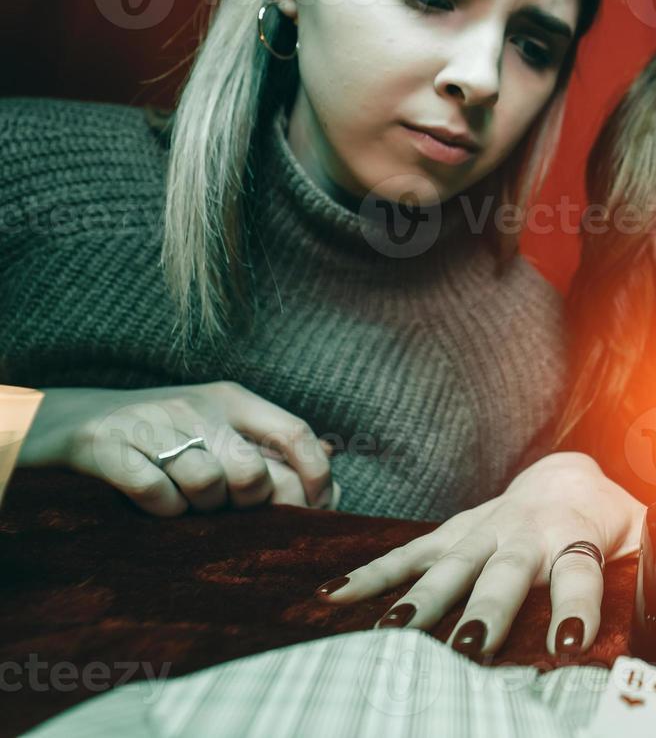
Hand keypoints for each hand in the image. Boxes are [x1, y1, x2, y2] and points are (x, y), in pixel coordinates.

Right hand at [22, 382, 335, 514]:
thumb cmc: (159, 436)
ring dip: (199, 509)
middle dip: (248, 506)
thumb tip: (335, 474)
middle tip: (226, 510)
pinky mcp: (111, 448)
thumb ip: (272, 450)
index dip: (315, 476)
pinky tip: (154, 505)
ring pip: (207, 485)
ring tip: (184, 502)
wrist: (64, 420)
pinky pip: (158, 494)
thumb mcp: (219, 429)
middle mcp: (198, 407)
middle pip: (252, 473)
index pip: (295, 432)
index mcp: (233, 400)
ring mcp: (153, 425)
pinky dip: (161, 510)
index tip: (318, 508)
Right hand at [318, 452, 645, 659]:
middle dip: (486, 608)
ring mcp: (480, 532)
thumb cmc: (607, 519)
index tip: (573, 637)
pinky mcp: (451, 534)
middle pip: (504, 574)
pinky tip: (331, 601)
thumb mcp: (645, 532)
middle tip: (468, 644)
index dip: (579, 602)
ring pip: (448, 566)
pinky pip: (406, 555)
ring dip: (421, 598)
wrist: (565, 475)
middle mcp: (523, 534)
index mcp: (575, 536)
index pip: (580, 571)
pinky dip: (370, 576)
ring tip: (393, 632)